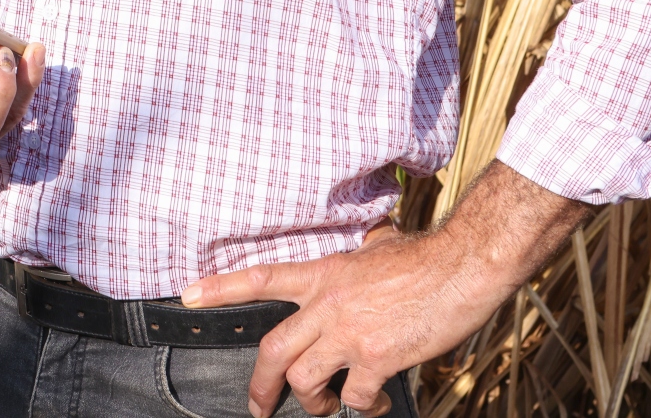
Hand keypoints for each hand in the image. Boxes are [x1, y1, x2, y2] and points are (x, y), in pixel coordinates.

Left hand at [178, 162, 589, 415]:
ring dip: (312, 402)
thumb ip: (360, 257)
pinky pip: (353, 397)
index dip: (220, 288)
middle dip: (259, 385)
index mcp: (324, 274)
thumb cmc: (428, 256)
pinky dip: (361, 409)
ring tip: (325, 406)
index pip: (260, 279)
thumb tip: (369, 249)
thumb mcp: (378, 247)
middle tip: (257, 406)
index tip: (187, 295)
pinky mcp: (377, 358)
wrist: (464, 265)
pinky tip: (376, 403)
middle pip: (273, 350)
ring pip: (305, 380)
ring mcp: (350, 333)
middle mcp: (328, 304)